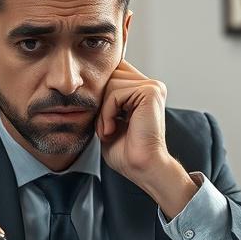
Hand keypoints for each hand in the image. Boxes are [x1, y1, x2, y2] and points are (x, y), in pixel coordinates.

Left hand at [95, 60, 197, 219]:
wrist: (141, 167)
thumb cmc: (126, 151)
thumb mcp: (107, 119)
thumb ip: (104, 99)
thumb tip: (87, 83)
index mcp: (142, 89)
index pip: (113, 72)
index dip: (99, 93)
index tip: (102, 120)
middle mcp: (150, 85)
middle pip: (109, 76)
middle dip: (100, 103)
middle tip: (106, 128)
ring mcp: (153, 87)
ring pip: (110, 84)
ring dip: (103, 111)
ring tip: (110, 130)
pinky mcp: (150, 92)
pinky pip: (115, 93)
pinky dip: (107, 114)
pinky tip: (113, 129)